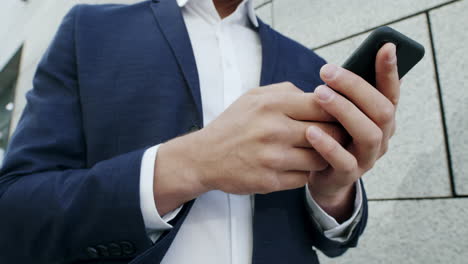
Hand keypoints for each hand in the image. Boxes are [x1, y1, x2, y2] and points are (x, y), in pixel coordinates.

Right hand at [154, 82, 347, 214]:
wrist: (204, 157)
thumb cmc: (233, 125)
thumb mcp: (254, 96)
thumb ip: (287, 91)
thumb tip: (319, 94)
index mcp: (272, 105)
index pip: (323, 104)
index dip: (336, 110)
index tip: (337, 114)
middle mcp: (274, 130)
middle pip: (328, 132)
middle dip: (336, 134)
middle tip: (335, 135)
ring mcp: (272, 158)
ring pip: (321, 158)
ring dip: (323, 156)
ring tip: (317, 151)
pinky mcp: (270, 181)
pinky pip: (304, 178)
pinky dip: (306, 172)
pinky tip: (298, 165)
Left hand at [306, 43, 399, 221]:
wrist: (323, 175)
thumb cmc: (333, 135)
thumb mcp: (342, 113)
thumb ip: (348, 94)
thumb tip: (347, 63)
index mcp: (382, 119)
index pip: (391, 92)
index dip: (390, 71)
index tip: (385, 47)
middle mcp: (381, 137)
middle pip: (381, 110)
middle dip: (355, 88)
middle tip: (327, 71)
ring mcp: (367, 158)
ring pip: (367, 134)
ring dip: (344, 111)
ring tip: (320, 94)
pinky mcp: (349, 175)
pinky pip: (344, 161)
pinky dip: (328, 145)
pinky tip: (311, 130)